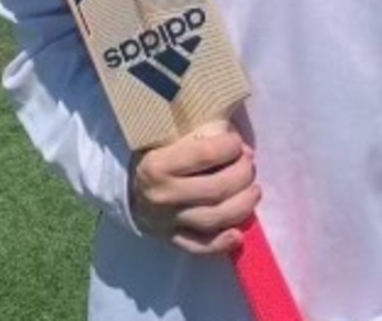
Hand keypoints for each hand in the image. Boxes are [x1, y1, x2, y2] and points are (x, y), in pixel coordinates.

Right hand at [129, 124, 260, 254]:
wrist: (127, 186)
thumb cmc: (153, 153)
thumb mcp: (168, 136)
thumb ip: (198, 134)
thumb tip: (235, 138)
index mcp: (158, 165)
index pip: (204, 155)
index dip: (229, 146)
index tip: (237, 142)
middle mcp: (163, 196)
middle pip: (216, 189)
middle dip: (242, 174)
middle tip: (249, 163)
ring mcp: (168, 222)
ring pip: (214, 219)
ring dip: (243, 205)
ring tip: (254, 190)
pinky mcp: (172, 240)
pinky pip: (200, 247)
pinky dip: (222, 243)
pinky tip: (238, 234)